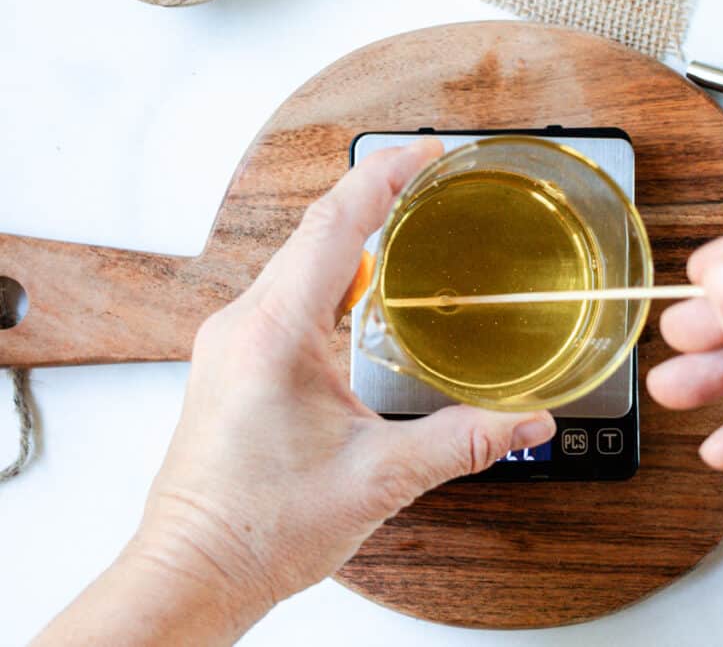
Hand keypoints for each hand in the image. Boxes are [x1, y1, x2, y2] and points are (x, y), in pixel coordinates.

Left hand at [35, 140, 554, 644]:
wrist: (194, 571)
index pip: (336, 224)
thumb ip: (463, 442)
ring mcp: (234, 341)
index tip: (426, 151)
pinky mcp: (236, 361)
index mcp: (275, 333)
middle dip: (375, 196)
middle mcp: (244, 324)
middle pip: (315, 230)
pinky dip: (331, 278)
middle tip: (429, 178)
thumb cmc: (259, 529)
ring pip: (298, 263)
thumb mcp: (379, 478)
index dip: (384, 175)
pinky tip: (364, 296)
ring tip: (407, 225)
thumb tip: (528, 422)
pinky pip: (286, 295)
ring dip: (353, 239)